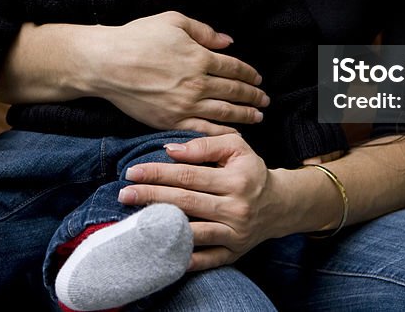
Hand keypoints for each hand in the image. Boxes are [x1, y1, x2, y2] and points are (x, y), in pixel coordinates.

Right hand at [94, 12, 268, 135]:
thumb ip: (204, 31)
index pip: (234, 68)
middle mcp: (197, 84)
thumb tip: (228, 42)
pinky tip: (233, 135)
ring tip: (257, 118)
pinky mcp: (170, 121)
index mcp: (200, 57)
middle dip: (253, 97)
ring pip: (224, 113)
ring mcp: (184, 105)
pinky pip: (203, 130)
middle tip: (265, 101)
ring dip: (244, 116)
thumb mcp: (173, 21)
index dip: (250, 75)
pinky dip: (221, 133)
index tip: (258, 80)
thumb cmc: (137, 37)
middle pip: (234, 92)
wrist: (106, 63)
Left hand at [118, 134, 284, 269]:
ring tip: (136, 221)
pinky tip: (164, 254)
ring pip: (194, 232)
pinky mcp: (234, 253)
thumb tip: (171, 151)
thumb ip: (205, 145)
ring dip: (163, 227)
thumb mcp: (236, 148)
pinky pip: (208, 259)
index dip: (158, 173)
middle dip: (151, 197)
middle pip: (186, 202)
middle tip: (124, 193)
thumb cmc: (251, 172)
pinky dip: (187, 259)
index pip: (189, 176)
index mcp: (236, 180)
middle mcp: (236, 208)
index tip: (133, 172)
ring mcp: (235, 234)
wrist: (279, 205)